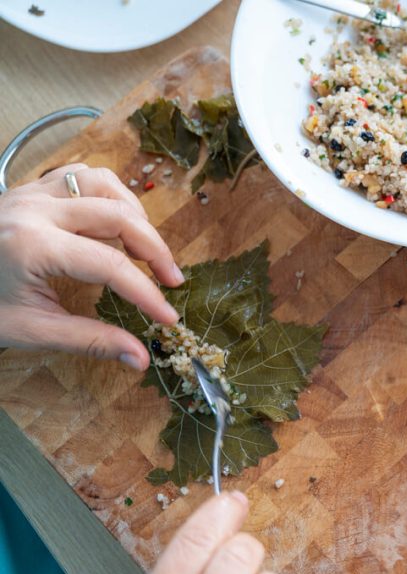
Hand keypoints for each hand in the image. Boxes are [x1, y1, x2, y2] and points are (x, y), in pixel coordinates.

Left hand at [0, 164, 182, 370]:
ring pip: (105, 185)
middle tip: (172, 280)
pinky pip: (83, 177)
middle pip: (119, 216)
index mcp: (33, 246)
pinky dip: (110, 195)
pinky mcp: (32, 188)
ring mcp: (33, 192)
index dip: (147, 293)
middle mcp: (36, 209)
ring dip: (135, 215)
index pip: (110, 265)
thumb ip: (90, 340)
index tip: (168, 317)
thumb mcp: (30, 330)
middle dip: (155, 250)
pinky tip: (116, 222)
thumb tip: (140, 358)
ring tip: (145, 249)